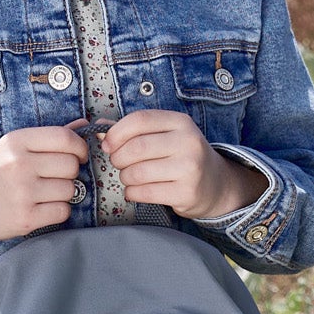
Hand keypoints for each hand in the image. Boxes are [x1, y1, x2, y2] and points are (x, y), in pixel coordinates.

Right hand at [0, 124, 89, 242]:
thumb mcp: (15, 147)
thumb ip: (49, 137)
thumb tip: (85, 125)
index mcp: (17, 141)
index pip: (65, 138)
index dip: (80, 147)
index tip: (79, 155)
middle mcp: (18, 164)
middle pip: (71, 165)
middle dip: (70, 172)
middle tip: (54, 177)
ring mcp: (22, 192)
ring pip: (70, 190)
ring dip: (63, 193)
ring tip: (44, 193)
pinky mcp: (26, 218)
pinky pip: (63, 211)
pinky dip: (58, 211)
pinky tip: (42, 207)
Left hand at [102, 111, 266, 218]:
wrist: (215, 184)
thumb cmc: (182, 156)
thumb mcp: (165, 135)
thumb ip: (133, 130)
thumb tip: (98, 127)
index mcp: (181, 122)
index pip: (139, 120)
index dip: (116, 132)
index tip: (108, 144)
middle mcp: (188, 142)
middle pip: (135, 148)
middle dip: (118, 158)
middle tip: (119, 164)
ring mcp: (189, 169)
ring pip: (137, 172)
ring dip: (125, 178)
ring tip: (131, 178)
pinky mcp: (186, 192)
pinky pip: (144, 193)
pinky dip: (132, 193)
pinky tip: (137, 190)